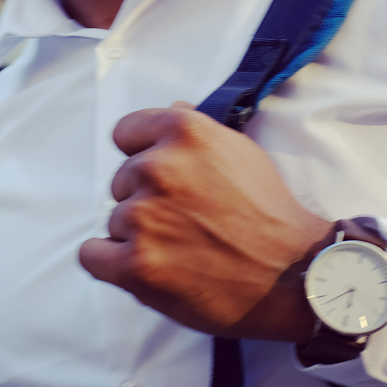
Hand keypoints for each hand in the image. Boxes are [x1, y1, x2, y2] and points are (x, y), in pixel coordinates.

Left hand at [79, 103, 333, 340]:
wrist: (295, 276)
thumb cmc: (269, 214)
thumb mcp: (240, 151)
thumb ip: (196, 130)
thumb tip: (170, 109)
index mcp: (182, 132)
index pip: (125, 134)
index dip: (142, 156)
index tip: (161, 178)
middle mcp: (157, 168)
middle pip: (121, 182)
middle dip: (145, 200)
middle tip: (185, 222)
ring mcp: (143, 217)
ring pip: (113, 221)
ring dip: (138, 236)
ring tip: (182, 250)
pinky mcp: (135, 263)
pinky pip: (92, 255)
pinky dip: (111, 263)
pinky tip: (145, 267)